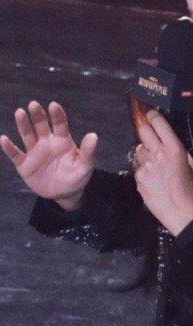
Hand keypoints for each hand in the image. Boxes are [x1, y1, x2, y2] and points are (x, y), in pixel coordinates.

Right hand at [0, 101, 97, 208]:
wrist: (63, 194)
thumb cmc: (76, 177)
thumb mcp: (84, 166)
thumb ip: (87, 152)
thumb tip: (93, 135)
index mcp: (62, 140)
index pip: (59, 124)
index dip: (56, 115)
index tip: (53, 105)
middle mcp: (46, 142)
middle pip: (41, 125)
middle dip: (37, 115)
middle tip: (33, 104)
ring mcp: (34, 152)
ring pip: (27, 135)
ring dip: (23, 124)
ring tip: (19, 112)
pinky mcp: (24, 164)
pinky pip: (15, 154)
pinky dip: (9, 147)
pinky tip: (3, 139)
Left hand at [131, 110, 192, 237]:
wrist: (181, 210)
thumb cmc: (190, 186)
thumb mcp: (189, 162)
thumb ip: (174, 149)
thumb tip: (165, 140)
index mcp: (174, 148)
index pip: (158, 123)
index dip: (152, 116)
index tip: (150, 115)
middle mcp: (158, 153)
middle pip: (142, 131)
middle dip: (145, 130)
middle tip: (148, 133)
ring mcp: (146, 166)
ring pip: (138, 150)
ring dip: (144, 152)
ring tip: (154, 163)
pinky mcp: (138, 178)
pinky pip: (138, 168)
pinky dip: (143, 170)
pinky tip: (152, 179)